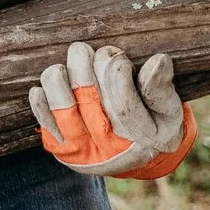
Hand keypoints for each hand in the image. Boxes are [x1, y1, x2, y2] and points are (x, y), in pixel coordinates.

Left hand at [29, 41, 195, 179]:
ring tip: (73, 60)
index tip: (119, 56)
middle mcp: (108, 150)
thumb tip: (159, 61)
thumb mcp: (169, 112)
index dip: (117, 72)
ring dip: (61, 80)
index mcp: (140, 141)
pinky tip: (42, 87)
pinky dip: (40, 104)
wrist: (136, 157)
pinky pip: (45, 125)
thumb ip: (163, 89)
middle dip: (87, 68)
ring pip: (62, 110)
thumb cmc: (155, 126)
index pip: (123, 104)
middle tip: (93, 51)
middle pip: (89, 102)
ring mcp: (82, 151)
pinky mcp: (62, 149)